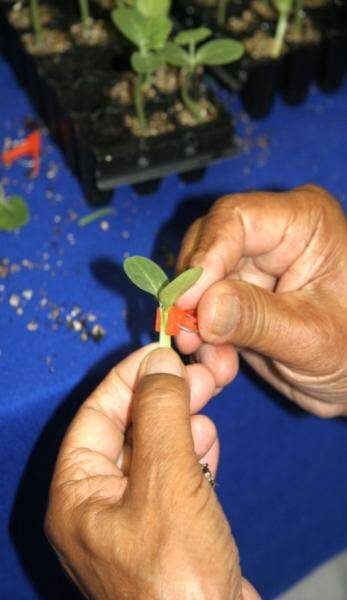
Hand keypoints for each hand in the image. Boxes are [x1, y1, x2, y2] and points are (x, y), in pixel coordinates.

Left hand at [45, 345, 258, 599]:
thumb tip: (159, 364)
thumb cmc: (177, 578)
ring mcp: (130, 523)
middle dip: (162, 400)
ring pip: (151, 453)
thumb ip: (159, 415)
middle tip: (198, 375)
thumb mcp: (166, 481)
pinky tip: (209, 442)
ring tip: (207, 403)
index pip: (96, 415)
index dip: (128, 378)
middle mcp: (96, 507)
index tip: (160, 352)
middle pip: (126, 431)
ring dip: (179, 424)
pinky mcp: (162, 535)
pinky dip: (190, 455)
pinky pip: (170, 480)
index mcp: (77, 495)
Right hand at [176, 185, 346, 417]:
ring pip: (198, 278)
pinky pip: (202, 305)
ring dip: (194, 320)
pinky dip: (201, 334)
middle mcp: (272, 232)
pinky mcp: (238, 291)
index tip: (186, 302)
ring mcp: (252, 263)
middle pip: (207, 244)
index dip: (204, 257)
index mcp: (303, 221)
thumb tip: (202, 308)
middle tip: (186, 336)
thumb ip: (257, 319)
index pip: (237, 218)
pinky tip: (218, 361)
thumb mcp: (310, 339)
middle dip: (194, 294)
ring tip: (209, 357)